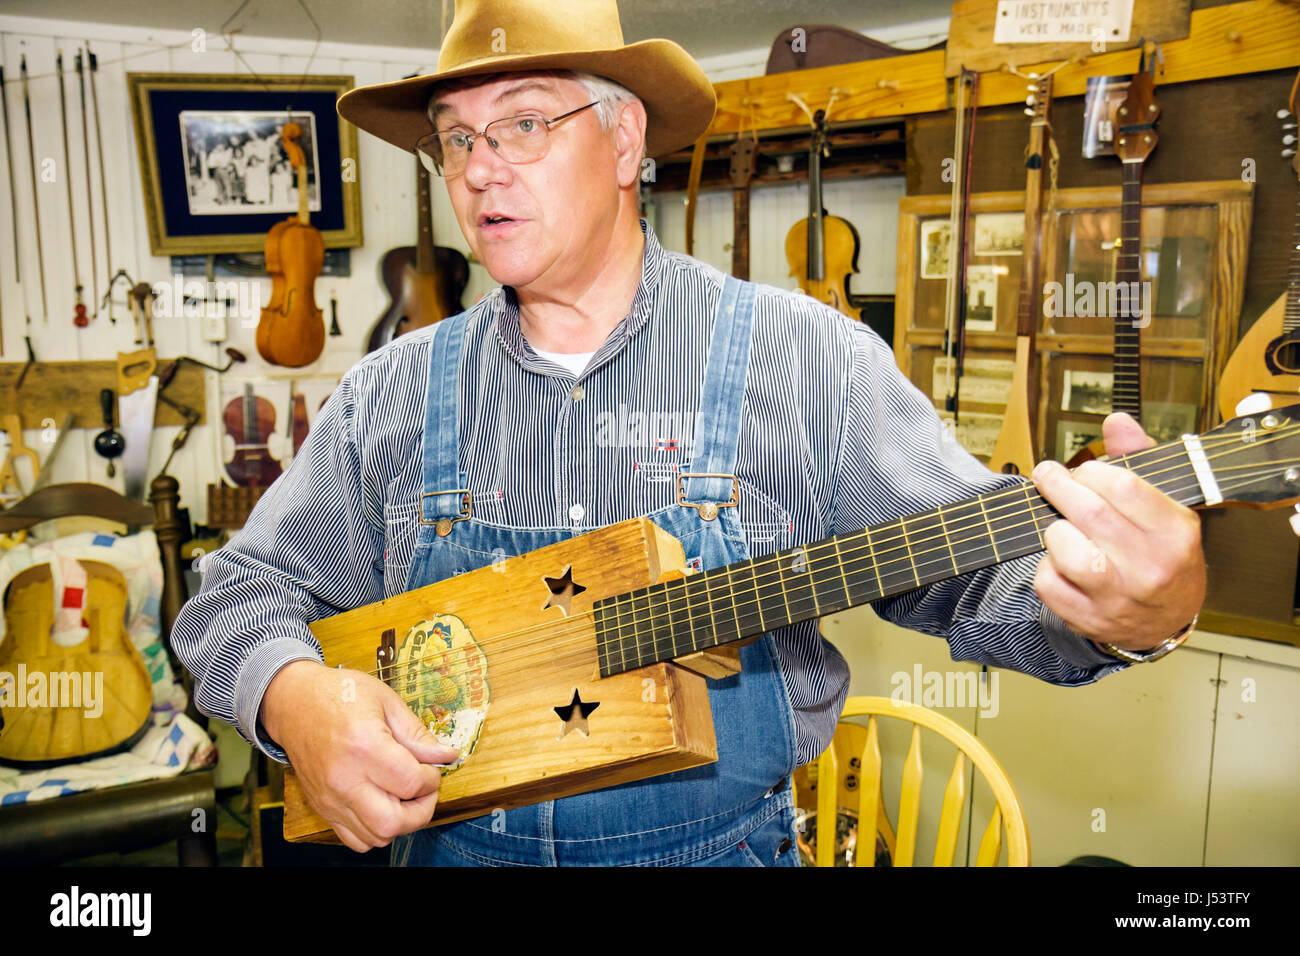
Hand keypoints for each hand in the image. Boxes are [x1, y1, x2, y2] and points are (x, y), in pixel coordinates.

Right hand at [259, 659, 458, 851]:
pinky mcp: (323, 808)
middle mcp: (344, 779)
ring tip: (403, 796)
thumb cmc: (340, 694)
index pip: (411, 783)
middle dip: (421, 810)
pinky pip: (355, 839)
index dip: (432, 778)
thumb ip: (417, 733)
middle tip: (424, 789)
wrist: (294, 702)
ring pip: (375, 837)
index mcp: (364, 746)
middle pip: (393, 822)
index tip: (432, 766)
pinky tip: (382, 804)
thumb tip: (445, 756)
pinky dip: (375, 830)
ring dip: (400, 822)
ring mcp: (331, 798)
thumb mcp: (386, 701)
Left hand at [1030, 412, 1205, 652]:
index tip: (1078, 470)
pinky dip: (1045, 566)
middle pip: (1088, 512)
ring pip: (1063, 548)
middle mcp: (1151, 567)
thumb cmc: (1161, 552)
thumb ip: (1138, 459)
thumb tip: (1116, 421)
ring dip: (1054, 530)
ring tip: (1062, 527)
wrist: (1166, 620)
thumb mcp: (1165, 504)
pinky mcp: (1088, 619)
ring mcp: (1119, 597)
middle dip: (1057, 486)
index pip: (1122, 485)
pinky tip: (1060, 562)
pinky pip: (1046, 582)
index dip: (1090, 470)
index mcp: (1176, 532)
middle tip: (1047, 477)